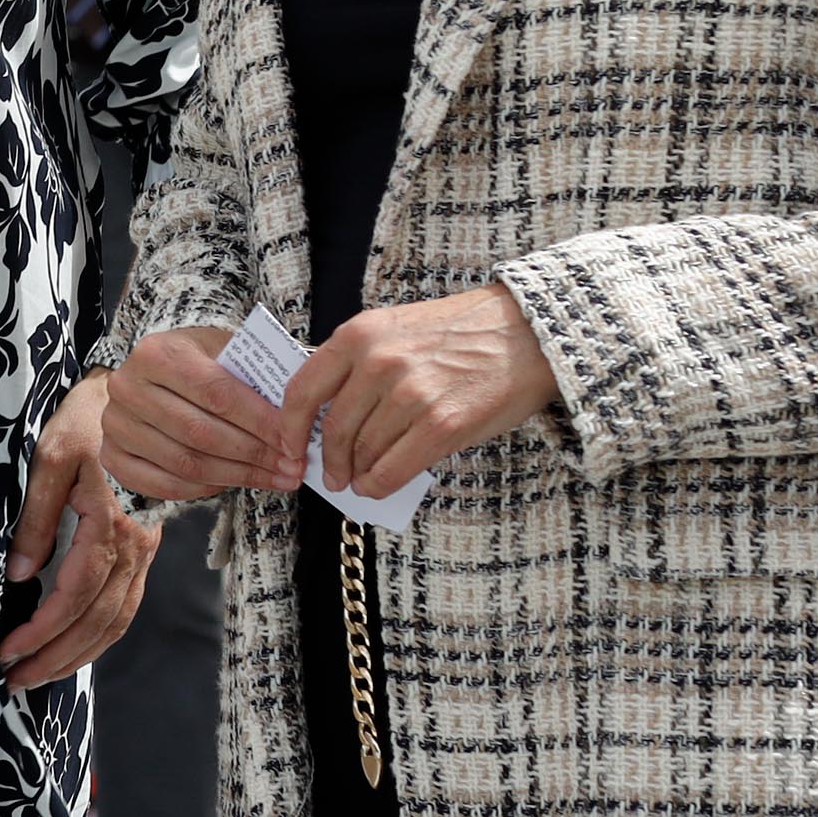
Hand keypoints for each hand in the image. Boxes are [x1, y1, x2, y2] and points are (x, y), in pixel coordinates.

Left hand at [1, 375, 159, 688]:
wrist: (127, 400)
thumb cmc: (83, 423)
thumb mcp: (48, 458)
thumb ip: (35, 517)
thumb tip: (19, 575)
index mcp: (110, 523)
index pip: (76, 593)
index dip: (43, 628)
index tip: (6, 650)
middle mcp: (135, 544)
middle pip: (99, 619)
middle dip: (56, 655)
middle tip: (13, 679)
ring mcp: (143, 550)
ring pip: (117, 620)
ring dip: (77, 655)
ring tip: (35, 675)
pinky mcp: (141, 551)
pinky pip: (124, 606)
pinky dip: (98, 636)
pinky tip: (70, 650)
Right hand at [93, 323, 288, 501]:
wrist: (155, 374)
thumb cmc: (200, 363)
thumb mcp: (225, 352)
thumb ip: (257, 377)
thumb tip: (303, 415)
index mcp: (156, 352)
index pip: (216, 393)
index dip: (260, 422)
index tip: (296, 441)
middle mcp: (126, 386)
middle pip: (200, 432)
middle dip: (254, 454)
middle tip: (292, 467)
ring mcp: (114, 423)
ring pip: (185, 463)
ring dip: (237, 476)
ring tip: (275, 479)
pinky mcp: (111, 455)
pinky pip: (163, 484)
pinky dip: (203, 490)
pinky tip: (232, 484)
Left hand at [280, 283, 559, 500]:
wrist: (528, 332)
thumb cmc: (461, 333)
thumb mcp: (396, 329)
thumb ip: (360, 364)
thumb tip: (331, 415)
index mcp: (359, 335)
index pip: (303, 389)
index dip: (290, 427)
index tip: (289, 448)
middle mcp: (378, 362)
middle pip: (334, 427)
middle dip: (329, 460)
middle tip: (331, 475)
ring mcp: (410, 394)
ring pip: (364, 451)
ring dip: (357, 473)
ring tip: (358, 481)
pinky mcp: (442, 424)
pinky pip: (393, 467)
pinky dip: (378, 484)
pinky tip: (376, 486)